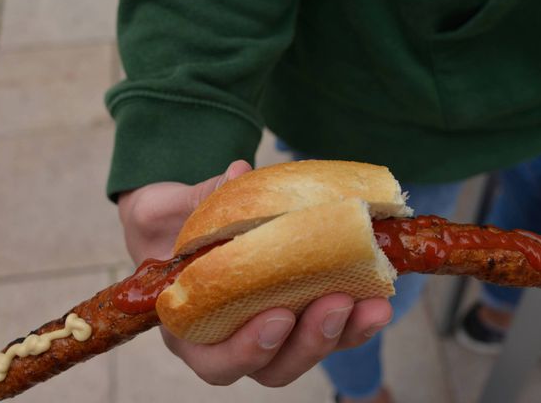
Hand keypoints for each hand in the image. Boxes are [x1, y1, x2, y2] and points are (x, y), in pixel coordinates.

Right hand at [117, 160, 392, 386]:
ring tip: (373, 304)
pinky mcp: (301, 314)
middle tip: (335, 303)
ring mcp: (272, 331)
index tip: (277, 317)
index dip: (246, 351)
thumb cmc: (164, 224)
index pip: (215, 361)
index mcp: (190, 327)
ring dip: (343, 333)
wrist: (183, 221)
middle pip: (272, 368)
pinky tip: (380, 295)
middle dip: (308, 342)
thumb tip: (239, 172)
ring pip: (308, 352)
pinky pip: (331, 329)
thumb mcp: (160, 209)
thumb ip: (193, 201)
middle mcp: (232, 339)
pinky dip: (357, 316)